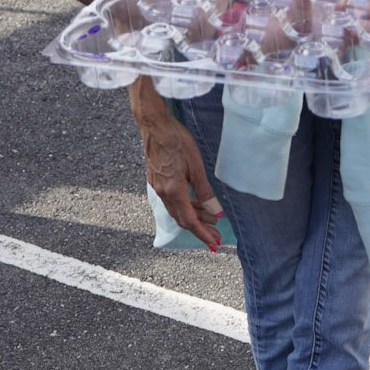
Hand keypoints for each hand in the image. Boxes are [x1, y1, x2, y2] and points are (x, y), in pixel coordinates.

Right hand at [130, 80, 223, 251]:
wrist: (154, 125)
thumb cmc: (177, 141)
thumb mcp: (196, 165)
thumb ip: (205, 191)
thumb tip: (215, 212)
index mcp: (174, 190)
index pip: (190, 220)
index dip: (202, 234)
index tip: (213, 244)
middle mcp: (163, 192)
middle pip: (182, 218)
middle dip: (200, 229)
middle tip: (215, 236)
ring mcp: (157, 187)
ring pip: (176, 209)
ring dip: (193, 216)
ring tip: (209, 219)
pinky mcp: (156, 180)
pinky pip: (171, 200)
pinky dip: (185, 205)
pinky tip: (194, 202)